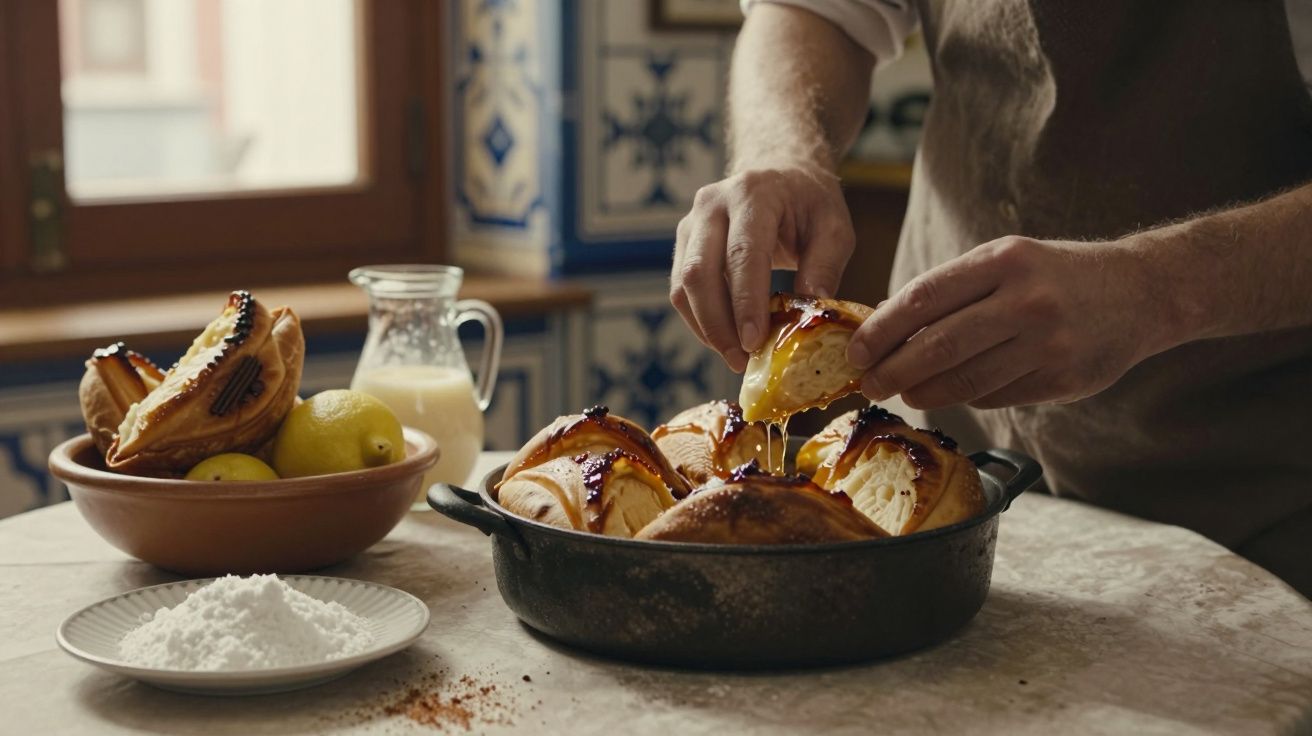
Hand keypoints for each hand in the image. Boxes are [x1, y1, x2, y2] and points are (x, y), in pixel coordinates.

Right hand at [670, 164, 855, 371]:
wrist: (779, 170)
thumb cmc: (809, 202)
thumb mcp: (834, 227)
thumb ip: (825, 266)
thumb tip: (810, 309)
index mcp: (754, 193)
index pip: (742, 253)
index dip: (745, 302)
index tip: (753, 342)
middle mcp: (712, 203)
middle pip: (701, 272)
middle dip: (718, 325)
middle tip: (742, 360)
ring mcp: (691, 222)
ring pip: (683, 285)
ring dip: (706, 328)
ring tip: (735, 356)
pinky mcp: (684, 243)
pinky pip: (681, 290)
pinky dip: (700, 320)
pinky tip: (725, 338)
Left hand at [846, 236, 1176, 409]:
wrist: (1141, 292)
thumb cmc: (1055, 275)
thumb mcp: (1006, 261)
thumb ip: (952, 290)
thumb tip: (883, 323)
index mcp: (1004, 261)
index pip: (923, 298)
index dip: (881, 330)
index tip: (855, 351)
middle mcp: (1026, 301)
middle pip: (938, 346)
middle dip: (893, 370)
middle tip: (868, 384)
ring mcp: (1047, 344)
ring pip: (964, 380)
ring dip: (923, 392)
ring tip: (903, 391)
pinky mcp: (1063, 380)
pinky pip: (995, 396)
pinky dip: (965, 397)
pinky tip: (950, 393)